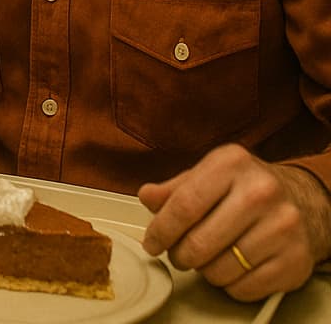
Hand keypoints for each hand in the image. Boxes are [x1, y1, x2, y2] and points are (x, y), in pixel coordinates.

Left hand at [139, 144, 330, 299]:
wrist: (305, 202)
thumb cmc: (248, 189)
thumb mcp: (210, 176)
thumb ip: (174, 189)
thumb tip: (148, 197)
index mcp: (232, 164)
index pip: (183, 206)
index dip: (161, 231)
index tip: (152, 243)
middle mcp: (261, 192)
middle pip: (199, 243)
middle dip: (179, 255)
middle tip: (178, 254)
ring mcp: (283, 227)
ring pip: (219, 270)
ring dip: (204, 271)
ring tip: (208, 257)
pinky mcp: (296, 260)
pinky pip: (244, 288)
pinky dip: (230, 285)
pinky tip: (233, 267)